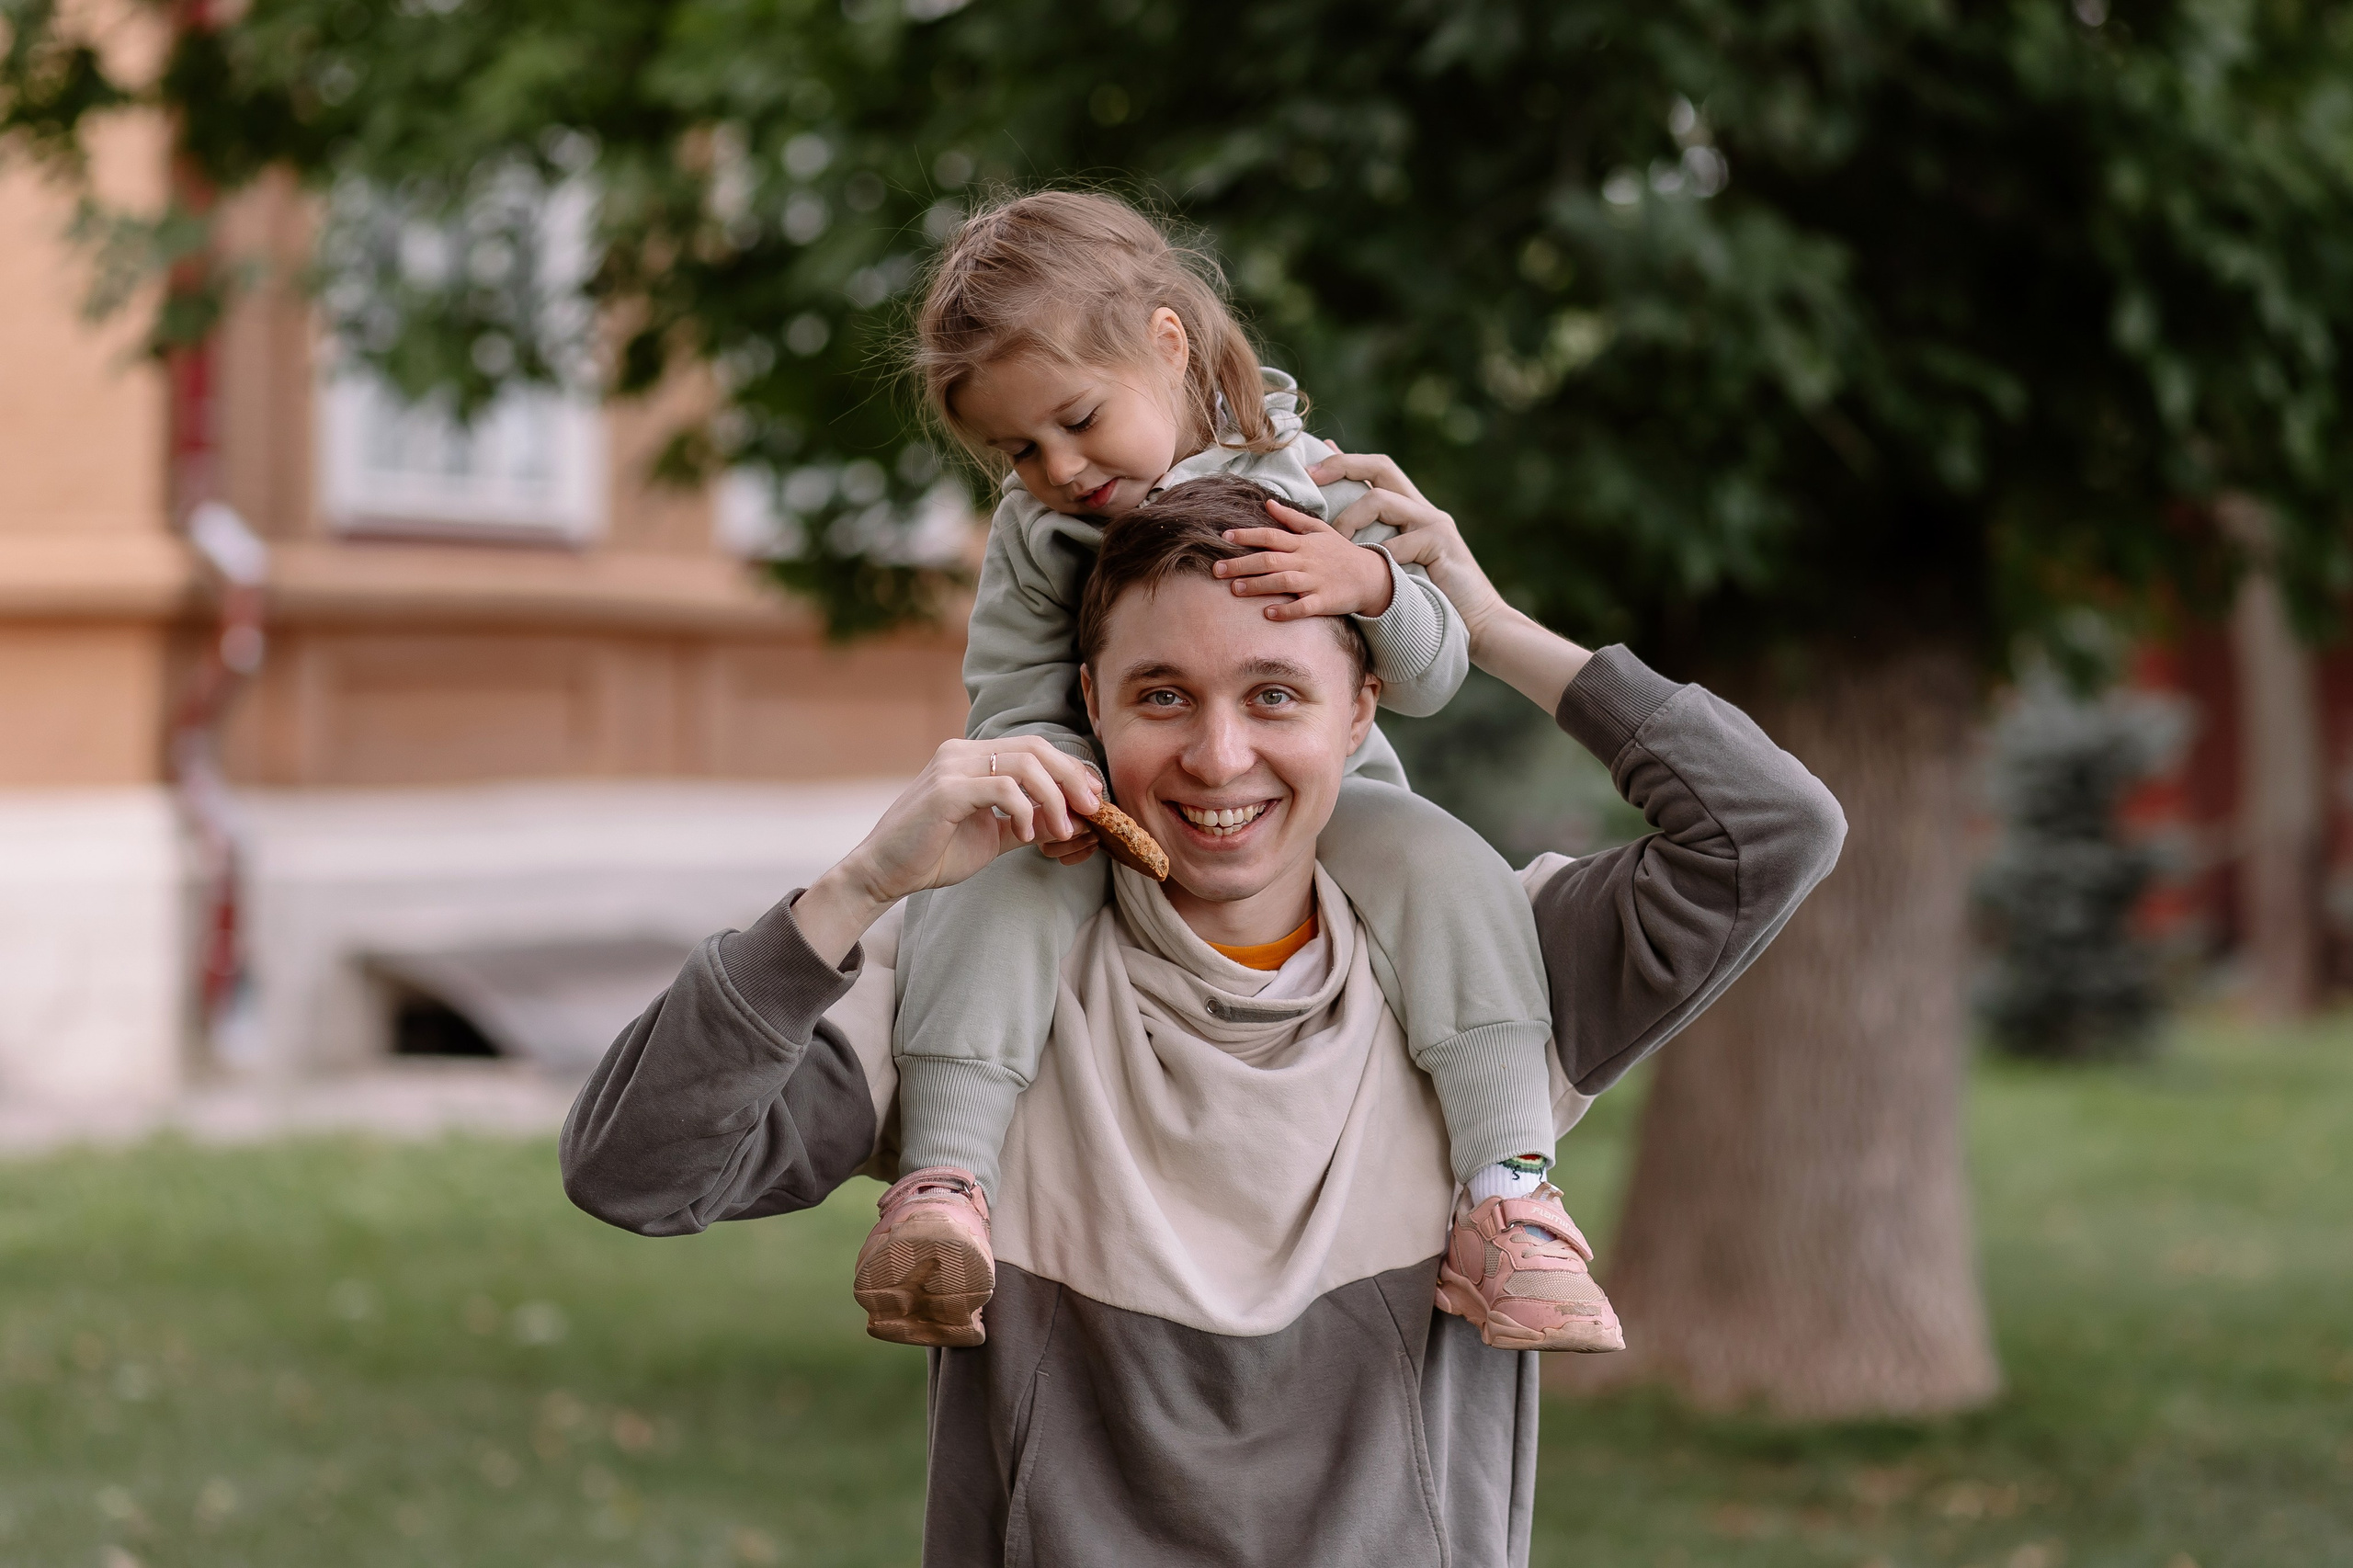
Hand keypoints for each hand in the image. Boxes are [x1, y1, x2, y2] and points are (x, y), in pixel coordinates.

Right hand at [795, 738, 1101, 963]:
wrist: (884, 873)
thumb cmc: (933, 854)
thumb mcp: (992, 836)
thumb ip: (1026, 822)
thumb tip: (1071, 820)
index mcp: (971, 757)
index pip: (1033, 748)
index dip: (1070, 769)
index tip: (1093, 798)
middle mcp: (961, 753)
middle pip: (1035, 747)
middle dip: (1071, 777)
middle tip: (1092, 808)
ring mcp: (951, 767)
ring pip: (1024, 764)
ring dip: (1053, 798)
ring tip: (1062, 830)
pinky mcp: (946, 790)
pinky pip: (1002, 788)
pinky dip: (1026, 810)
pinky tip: (1029, 835)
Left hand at [1212, 497, 1395, 619]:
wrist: (1371, 576)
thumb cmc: (1340, 552)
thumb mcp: (1319, 530)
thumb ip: (1291, 518)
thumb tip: (1267, 503)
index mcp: (1303, 543)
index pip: (1271, 536)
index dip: (1247, 535)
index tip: (1224, 536)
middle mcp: (1307, 560)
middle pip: (1270, 559)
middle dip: (1242, 564)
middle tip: (1217, 570)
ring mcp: (1316, 581)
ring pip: (1283, 582)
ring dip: (1259, 585)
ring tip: (1235, 589)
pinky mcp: (1324, 602)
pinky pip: (1303, 607)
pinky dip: (1286, 611)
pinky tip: (1268, 614)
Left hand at [1305, 450, 1504, 638]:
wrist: (1476, 619)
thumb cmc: (1428, 597)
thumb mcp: (1396, 564)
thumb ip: (1373, 542)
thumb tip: (1332, 532)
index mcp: (1411, 509)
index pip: (1376, 469)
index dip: (1344, 461)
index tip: (1310, 469)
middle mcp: (1423, 508)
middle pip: (1381, 466)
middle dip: (1343, 466)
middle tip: (1312, 478)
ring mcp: (1434, 523)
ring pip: (1383, 500)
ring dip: (1352, 519)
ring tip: (1337, 544)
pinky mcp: (1442, 543)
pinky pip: (1402, 541)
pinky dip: (1383, 555)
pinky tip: (1374, 572)